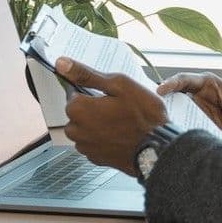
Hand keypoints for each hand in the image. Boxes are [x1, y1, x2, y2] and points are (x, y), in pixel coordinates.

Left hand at [58, 57, 168, 175]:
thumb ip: (87, 74)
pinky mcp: (95, 159)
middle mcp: (76, 130)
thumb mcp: (118, 85)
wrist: (159, 149)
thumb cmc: (143, 116)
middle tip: (116, 108)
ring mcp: (85, 147)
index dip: (91, 92)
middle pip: (76, 112)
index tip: (107, 95)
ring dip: (96, 124)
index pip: (72, 93)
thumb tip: (61, 63)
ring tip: (119, 122)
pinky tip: (119, 136)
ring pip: (83, 128)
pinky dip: (101, 139)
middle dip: (92, 108)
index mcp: (78, 109)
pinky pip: (92, 143)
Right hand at [157, 71, 221, 145]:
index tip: (160, 91)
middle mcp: (200, 100)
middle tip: (154, 116)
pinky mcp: (205, 130)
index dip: (171, 84)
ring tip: (164, 136)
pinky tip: (180, 148)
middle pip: (176, 101)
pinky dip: (187, 141)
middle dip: (164, 108)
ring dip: (174, 127)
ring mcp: (201, 116)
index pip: (185, 81)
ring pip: (181, 120)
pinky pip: (192, 135)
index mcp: (209, 86)